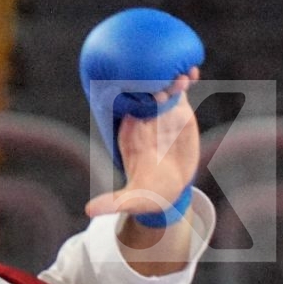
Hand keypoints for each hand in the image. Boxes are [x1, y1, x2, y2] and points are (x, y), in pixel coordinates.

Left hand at [86, 69, 199, 218]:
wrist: (169, 189)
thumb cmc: (148, 194)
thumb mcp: (132, 199)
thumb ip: (114, 202)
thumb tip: (90, 211)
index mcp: (132, 134)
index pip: (133, 112)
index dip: (141, 102)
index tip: (153, 98)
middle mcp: (144, 119)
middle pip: (148, 95)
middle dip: (157, 86)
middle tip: (172, 83)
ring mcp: (161, 114)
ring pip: (164, 90)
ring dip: (173, 80)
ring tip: (186, 74)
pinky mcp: (178, 113)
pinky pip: (179, 94)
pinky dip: (184, 82)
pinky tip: (192, 72)